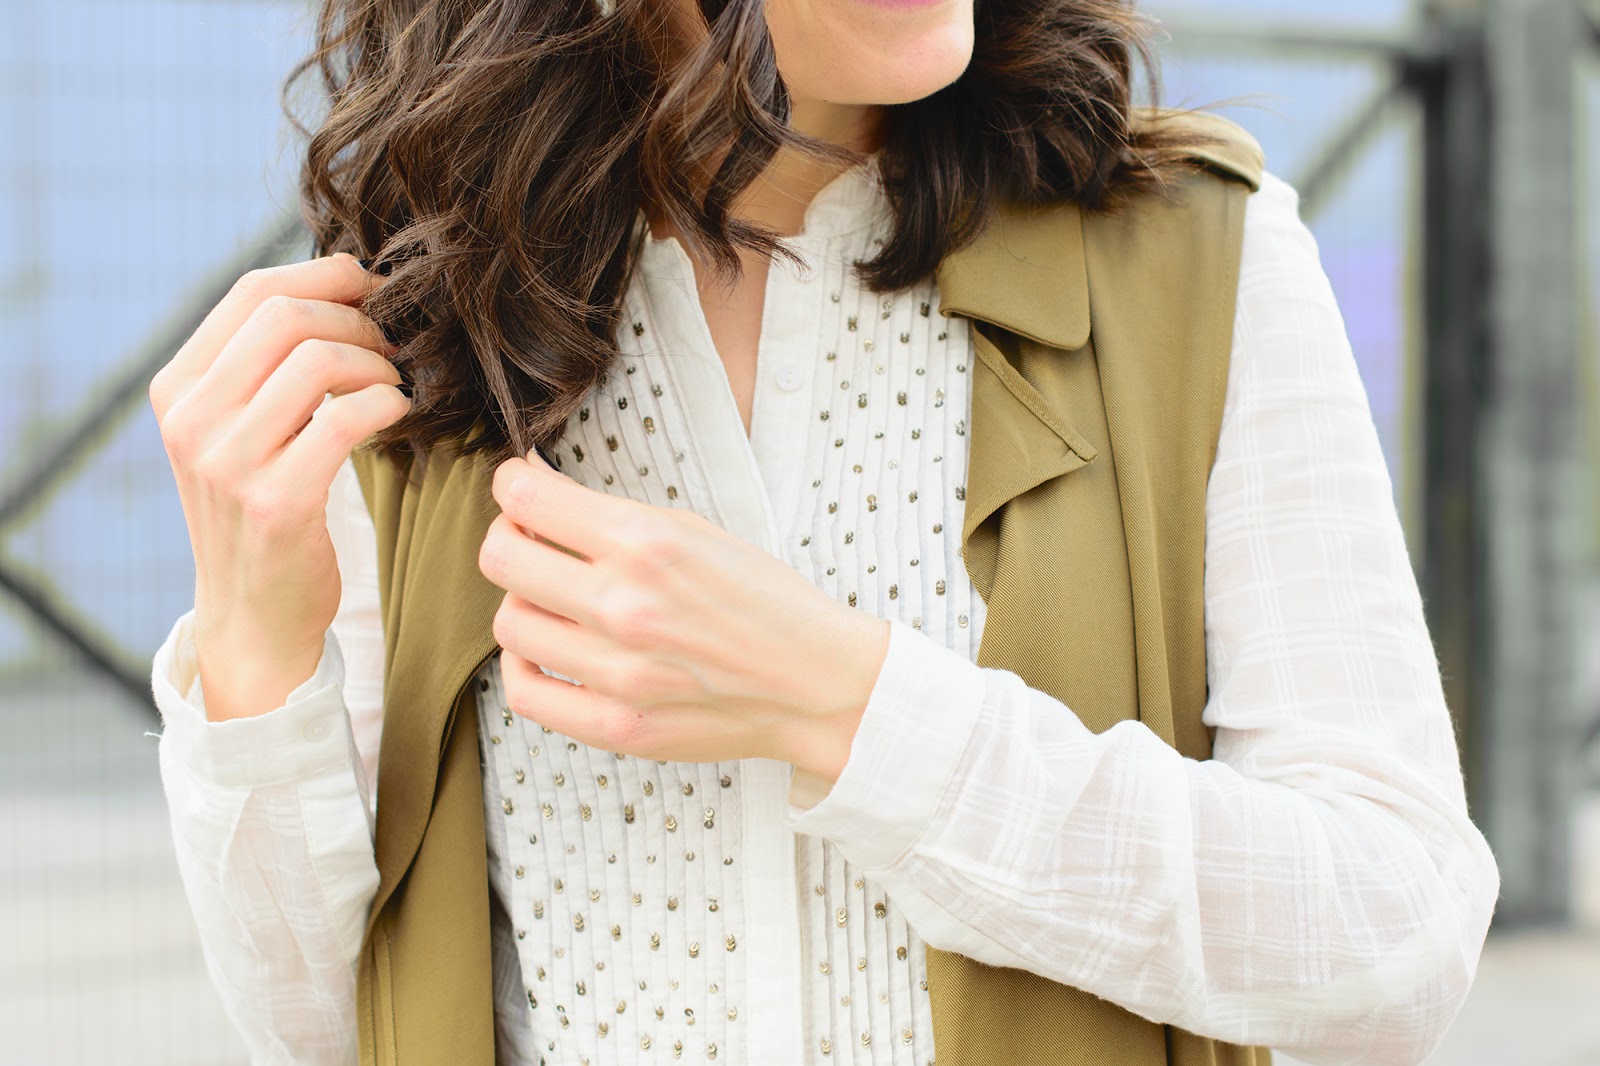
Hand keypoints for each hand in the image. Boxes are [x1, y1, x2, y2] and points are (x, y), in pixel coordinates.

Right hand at [149, 254, 407, 719]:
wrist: (253, 616)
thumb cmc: (262, 510)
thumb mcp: (238, 431)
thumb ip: (265, 364)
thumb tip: (340, 282)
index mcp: (177, 388)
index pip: (253, 291)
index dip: (326, 276)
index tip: (373, 291)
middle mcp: (192, 419)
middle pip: (287, 315)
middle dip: (358, 317)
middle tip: (394, 342)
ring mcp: (228, 462)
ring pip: (318, 360)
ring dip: (377, 362)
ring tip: (394, 383)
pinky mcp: (277, 501)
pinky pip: (347, 418)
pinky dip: (388, 404)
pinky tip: (399, 414)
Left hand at [478, 451, 891, 776]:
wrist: (816, 683)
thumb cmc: (762, 602)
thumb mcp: (697, 530)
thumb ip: (613, 515)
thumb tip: (534, 493)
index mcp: (647, 543)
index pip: (526, 500)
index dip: (510, 485)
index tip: (519, 488)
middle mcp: (624, 606)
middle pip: (500, 559)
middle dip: (510, 537)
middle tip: (532, 539)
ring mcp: (617, 673)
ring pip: (508, 624)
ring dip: (522, 602)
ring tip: (554, 599)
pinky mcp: (616, 726)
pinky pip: (524, 692)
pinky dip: (524, 665)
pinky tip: (549, 650)